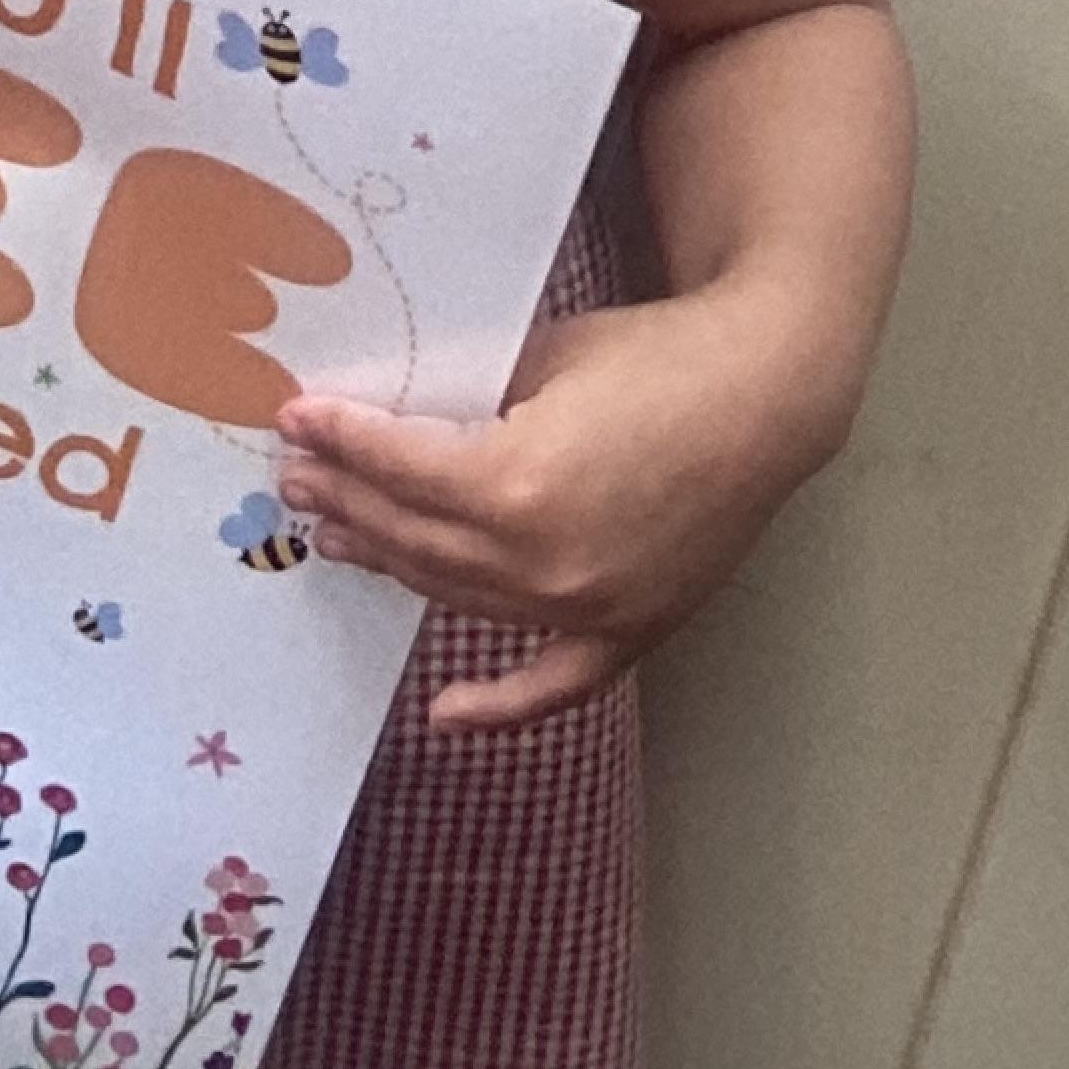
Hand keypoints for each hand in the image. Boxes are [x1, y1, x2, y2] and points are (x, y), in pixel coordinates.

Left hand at [278, 286, 818, 734]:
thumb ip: (471, 404)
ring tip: (340, 538)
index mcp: (514, 484)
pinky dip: (498, 704)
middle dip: (349, 501)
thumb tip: (399, 423)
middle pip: (415, 535)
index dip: (341, 441)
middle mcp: (539, 562)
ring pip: (460, 596)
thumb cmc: (660, 356)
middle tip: (300, 476)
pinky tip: (445, 712)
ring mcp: (585, 609)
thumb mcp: (544, 358)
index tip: (298, 419)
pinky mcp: (629, 631)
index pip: (397, 469)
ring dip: (395, 567)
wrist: (770, 392)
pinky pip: (552, 685)